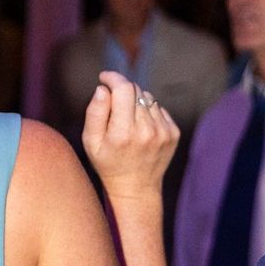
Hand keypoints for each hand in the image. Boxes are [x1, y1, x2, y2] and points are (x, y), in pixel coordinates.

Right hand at [82, 72, 180, 201]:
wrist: (136, 187)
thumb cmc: (108, 163)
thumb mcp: (90, 142)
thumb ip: (95, 113)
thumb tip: (102, 89)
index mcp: (123, 132)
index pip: (123, 89)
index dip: (113, 78)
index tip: (104, 78)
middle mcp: (146, 130)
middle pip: (135, 90)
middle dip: (122, 90)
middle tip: (112, 103)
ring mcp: (163, 131)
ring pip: (148, 97)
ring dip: (135, 102)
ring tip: (127, 122)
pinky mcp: (173, 132)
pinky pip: (159, 108)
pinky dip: (148, 112)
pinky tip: (140, 129)